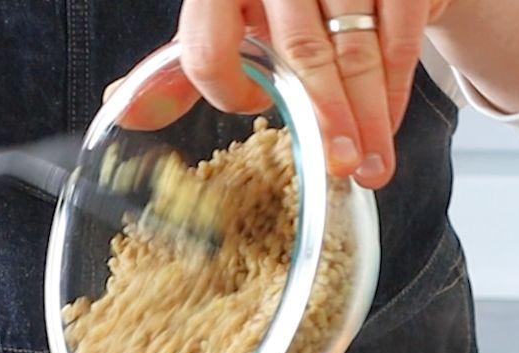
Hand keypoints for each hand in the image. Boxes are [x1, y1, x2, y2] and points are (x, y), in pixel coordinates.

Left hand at [113, 0, 451, 188]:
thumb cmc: (269, 4)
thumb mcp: (219, 25)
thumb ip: (178, 72)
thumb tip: (119, 111)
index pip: (208, 46)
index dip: (228, 88)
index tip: (255, 109)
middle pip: (299, 54)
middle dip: (326, 118)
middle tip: (339, 169)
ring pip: (355, 50)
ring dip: (368, 117)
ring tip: (370, 169)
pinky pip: (399, 34)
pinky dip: (397, 87)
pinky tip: (387, 128)